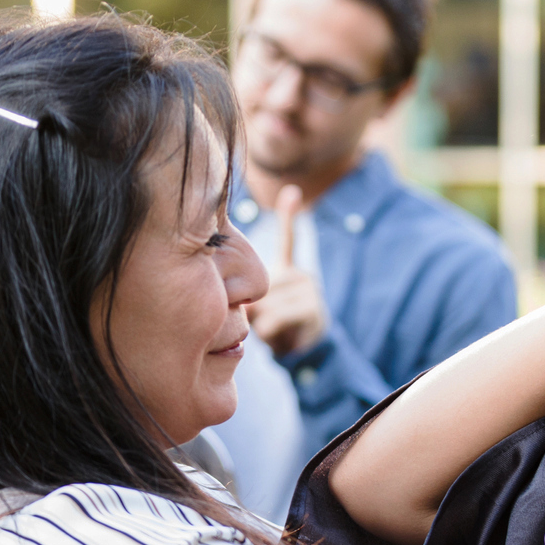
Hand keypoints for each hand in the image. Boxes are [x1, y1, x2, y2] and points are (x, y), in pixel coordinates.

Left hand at [246, 184, 328, 356]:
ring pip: (263, 305)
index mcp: (285, 267)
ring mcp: (308, 288)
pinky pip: (276, 317)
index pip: (288, 238)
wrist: (303, 352)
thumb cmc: (273, 327)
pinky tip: (283, 331)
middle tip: (263, 320)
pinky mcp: (311, 308)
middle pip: (257, 286)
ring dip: (259, 325)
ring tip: (275, 328)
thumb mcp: (258, 305)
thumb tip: (232, 293)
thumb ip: (246, 292)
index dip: (289, 215)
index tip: (293, 192)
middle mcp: (300, 272)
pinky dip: (270, 330)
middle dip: (251, 309)